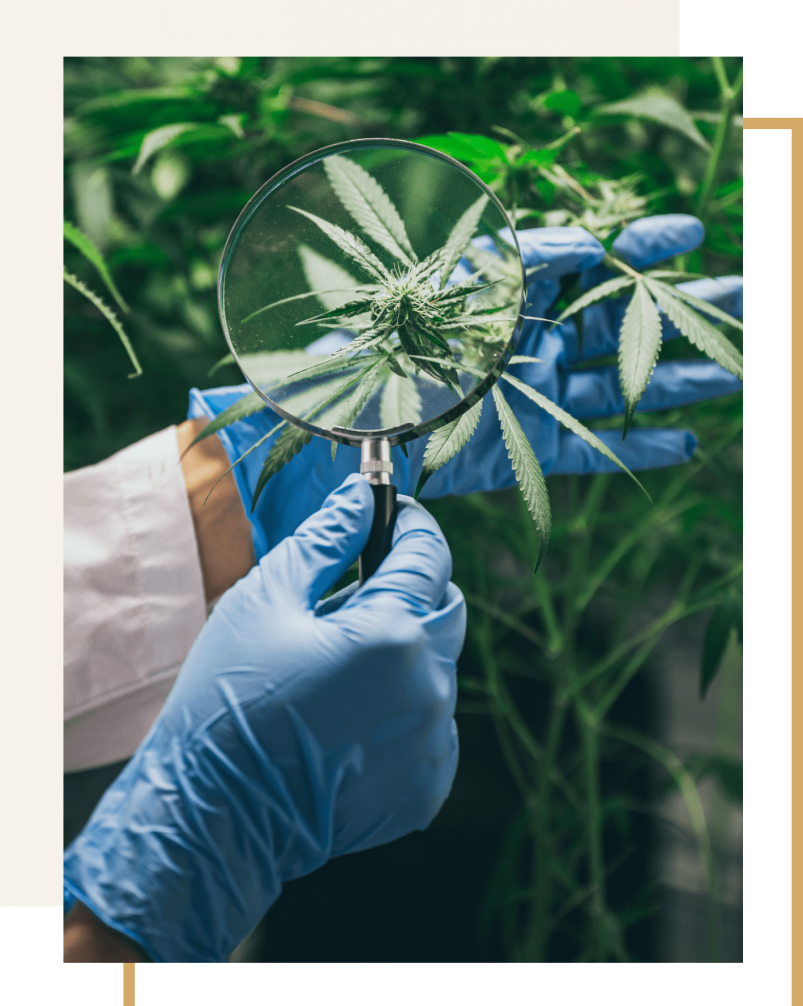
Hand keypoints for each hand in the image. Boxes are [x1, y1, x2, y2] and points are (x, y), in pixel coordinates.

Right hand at [63, 475, 464, 962]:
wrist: (217, 816)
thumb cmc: (229, 701)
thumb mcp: (265, 602)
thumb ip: (324, 542)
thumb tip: (359, 498)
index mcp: (391, 633)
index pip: (429, 555)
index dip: (412, 526)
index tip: (392, 515)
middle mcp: (429, 687)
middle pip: (446, 608)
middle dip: (413, 587)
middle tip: (357, 592)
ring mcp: (433, 742)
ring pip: (440, 666)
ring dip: (405, 650)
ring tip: (340, 666)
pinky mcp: (427, 784)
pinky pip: (435, 722)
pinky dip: (406, 705)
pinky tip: (352, 715)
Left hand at [188, 215, 741, 558]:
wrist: (327, 429)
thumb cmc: (368, 348)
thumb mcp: (436, 291)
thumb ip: (509, 264)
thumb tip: (584, 247)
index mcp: (503, 296)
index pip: (585, 264)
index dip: (638, 249)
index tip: (690, 234)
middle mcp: (525, 343)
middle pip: (618, 325)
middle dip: (682, 313)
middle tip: (747, 300)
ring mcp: (527, 397)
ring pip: (618, 385)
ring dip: (679, 378)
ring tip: (738, 372)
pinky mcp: (520, 450)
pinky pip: (590, 445)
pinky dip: (637, 445)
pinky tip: (687, 438)